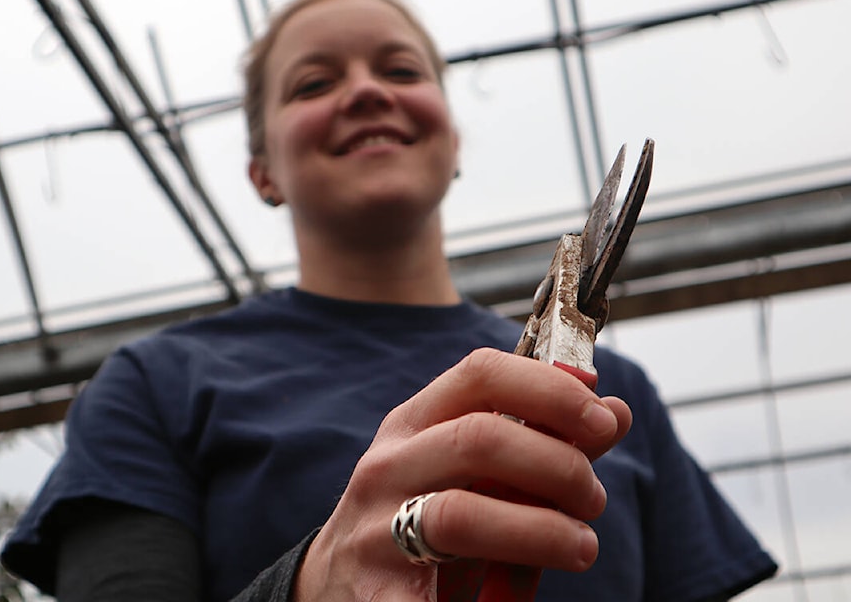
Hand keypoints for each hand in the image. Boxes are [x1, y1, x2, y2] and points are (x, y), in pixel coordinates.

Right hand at [293, 348, 631, 601]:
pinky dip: (497, 597)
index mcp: (414, 424)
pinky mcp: (374, 593)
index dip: (550, 388)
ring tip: (579, 548)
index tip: (601, 419)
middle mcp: (387, 466)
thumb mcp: (471, 473)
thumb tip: (614, 410)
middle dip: (558, 466)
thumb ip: (540, 443)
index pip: (480, 374)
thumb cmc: (420, 518)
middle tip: (592, 500)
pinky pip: (434, 595)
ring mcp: (374, 529)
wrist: (338, 585)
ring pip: (460, 515)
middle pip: (479, 439)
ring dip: (541, 531)